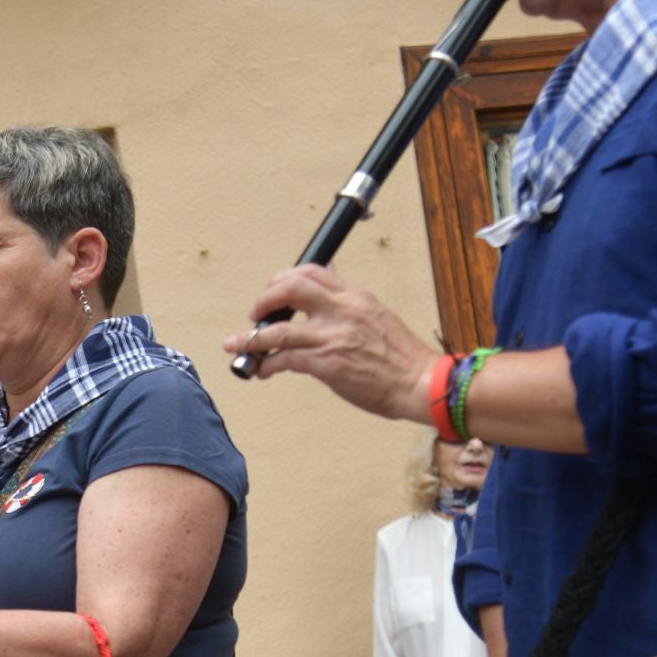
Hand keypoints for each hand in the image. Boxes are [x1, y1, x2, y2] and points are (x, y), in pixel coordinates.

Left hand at [230, 265, 436, 422]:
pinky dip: (266, 364)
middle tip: (254, 313)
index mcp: (355, 297)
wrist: (421, 384)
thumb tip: (326, 286)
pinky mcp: (327, 364)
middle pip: (290, 288)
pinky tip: (261, 370)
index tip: (272, 292)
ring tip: (235, 343)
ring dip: (250, 338)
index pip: (312, 272)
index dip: (284, 280)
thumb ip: (348, 304)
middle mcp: (343, 311)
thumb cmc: (400, 357)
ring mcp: (333, 337)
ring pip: (278, 330)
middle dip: (264, 299)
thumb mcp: (376, 316)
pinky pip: (284, 360)